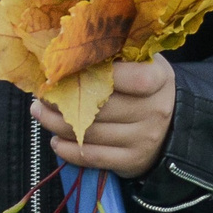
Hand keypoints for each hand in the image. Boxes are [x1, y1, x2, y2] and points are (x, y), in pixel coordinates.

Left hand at [33, 58, 175, 177]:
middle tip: (41, 94)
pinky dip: (69, 150)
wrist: (173, 127)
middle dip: (63, 101)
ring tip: (40, 113)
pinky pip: (94, 157)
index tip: (66, 69)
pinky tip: (55, 141)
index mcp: (159, 80)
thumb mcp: (142, 64)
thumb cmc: (146, 88)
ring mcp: (144, 138)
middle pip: (101, 108)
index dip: (97, 73)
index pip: (131, 78)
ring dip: (57, 125)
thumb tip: (70, 51)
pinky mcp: (132, 161)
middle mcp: (155, 110)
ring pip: (92, 133)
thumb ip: (116, 56)